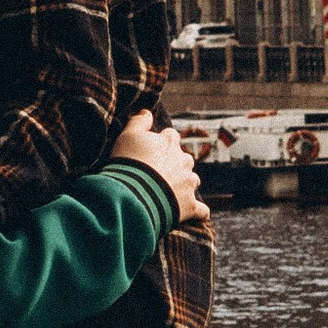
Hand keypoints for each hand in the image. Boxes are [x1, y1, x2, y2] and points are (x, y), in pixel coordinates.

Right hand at [116, 110, 206, 224]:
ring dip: (184, 185)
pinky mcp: (190, 206)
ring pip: (192, 181)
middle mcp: (184, 160)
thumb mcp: (126, 136)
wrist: (133, 196)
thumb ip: (138, 122)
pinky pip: (201, 210)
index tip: (149, 152)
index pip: (170, 136)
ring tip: (168, 193)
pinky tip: (193, 214)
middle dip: (174, 165)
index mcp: (169, 142)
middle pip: (183, 159)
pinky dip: (198, 211)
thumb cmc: (128, 164)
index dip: (160, 143)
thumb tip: (148, 112)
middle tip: (156, 174)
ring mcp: (188, 183)